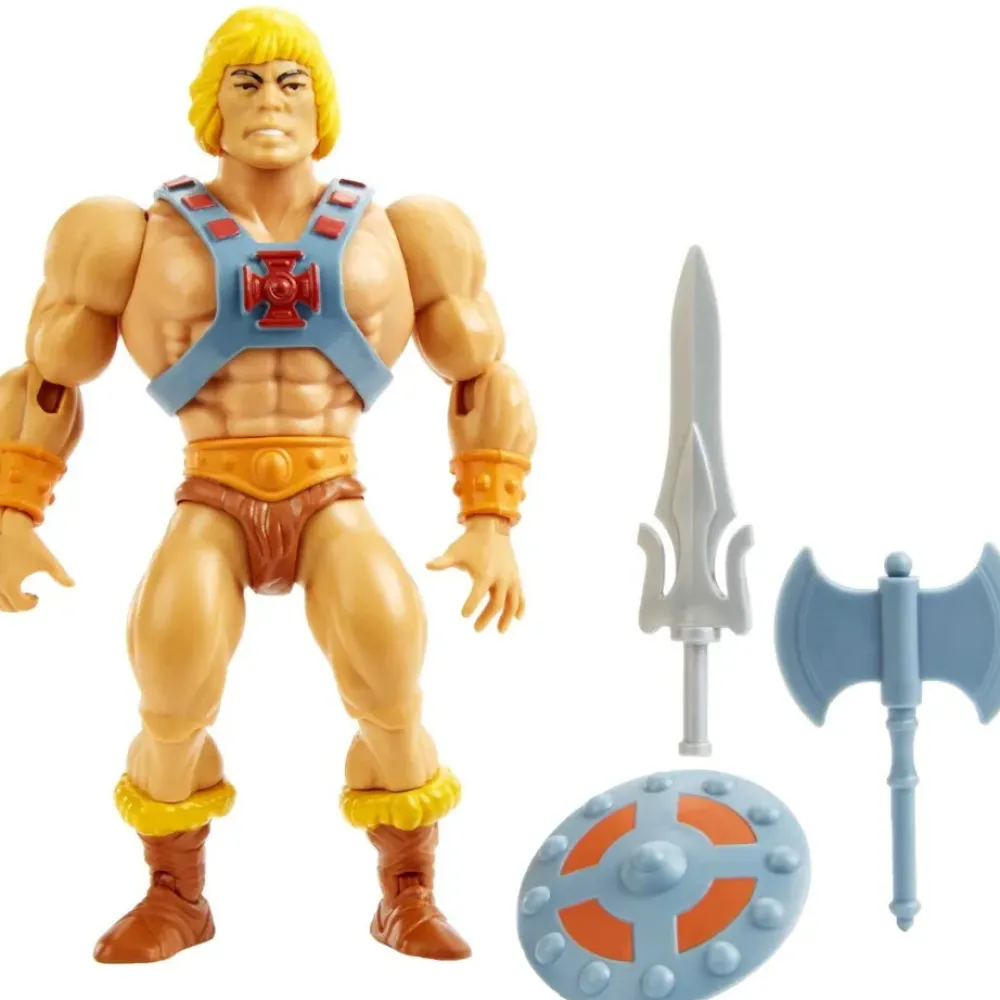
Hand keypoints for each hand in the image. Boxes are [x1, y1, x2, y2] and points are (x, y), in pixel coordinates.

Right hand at [0, 508, 73, 611]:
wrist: (9, 527)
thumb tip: (73, 585)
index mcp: (9, 585)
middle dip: (18, 605)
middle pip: (6, 607)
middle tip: (28, 598)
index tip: (36, 596)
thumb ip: (60, 575)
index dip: (30, 604)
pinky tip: (7, 585)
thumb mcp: (48, 560)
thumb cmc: (30, 545)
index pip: (20, 606)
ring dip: (6, 603)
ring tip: (17, 594)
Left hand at [427, 516, 524, 631]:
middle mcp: (500, 577)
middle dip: (486, 617)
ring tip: (500, 631)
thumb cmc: (470, 542)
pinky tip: (518, 618)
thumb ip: (442, 562)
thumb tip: (426, 565)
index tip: (463, 615)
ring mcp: (510, 577)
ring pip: (512, 602)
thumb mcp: (455, 552)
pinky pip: (521, 594)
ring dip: (506, 617)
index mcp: (485, 573)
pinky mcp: (516, 576)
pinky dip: (520, 606)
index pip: (477, 594)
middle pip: (496, 604)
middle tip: (476, 629)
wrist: (492, 528)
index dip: (471, 605)